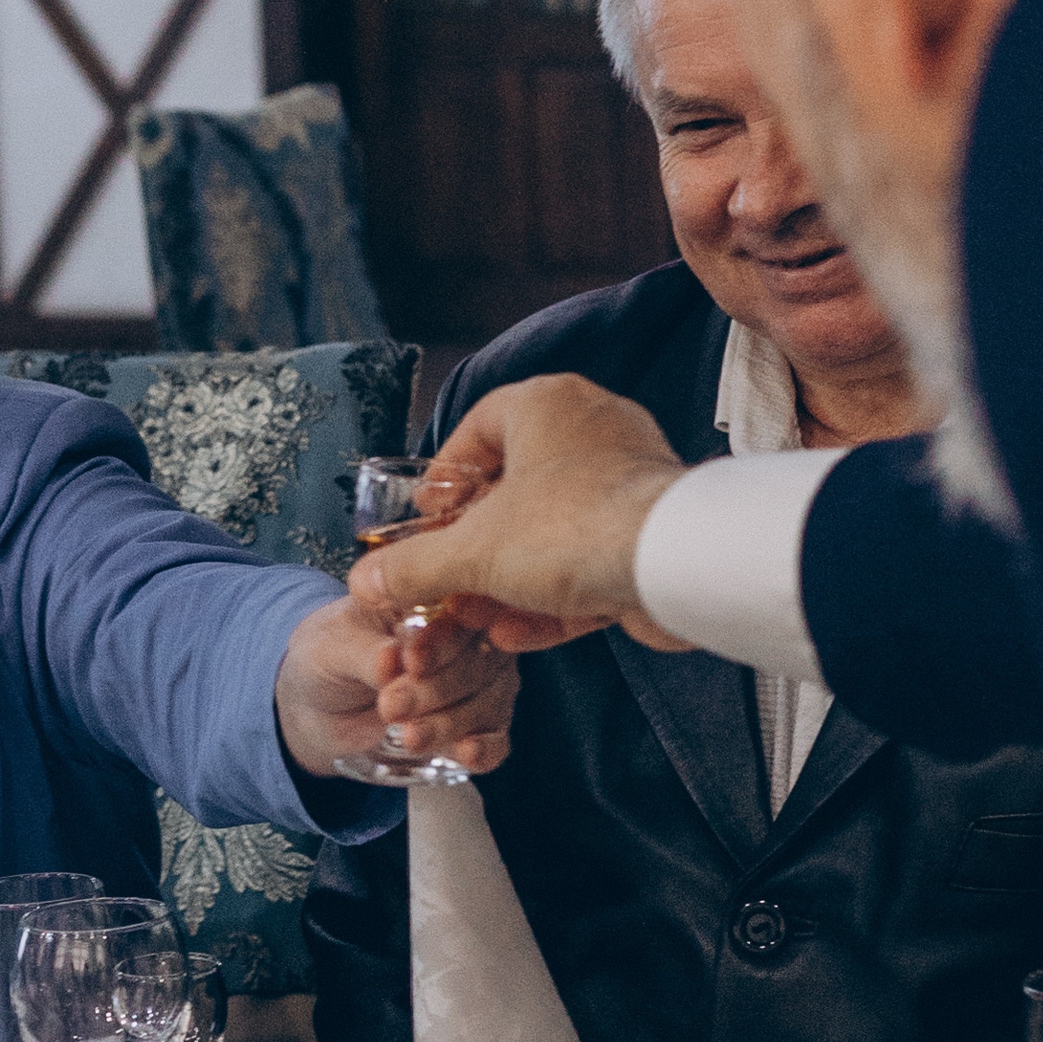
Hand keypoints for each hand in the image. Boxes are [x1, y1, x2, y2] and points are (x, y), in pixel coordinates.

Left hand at [274, 595, 521, 782]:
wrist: (317, 709)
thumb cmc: (328, 658)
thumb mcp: (331, 647)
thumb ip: (364, 652)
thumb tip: (392, 660)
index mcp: (434, 600)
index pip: (459, 613)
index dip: (443, 640)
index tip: (412, 664)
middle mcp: (467, 637)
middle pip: (480, 660)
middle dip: (439, 688)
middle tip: (392, 706)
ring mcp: (477, 682)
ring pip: (490, 700)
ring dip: (452, 722)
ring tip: (411, 737)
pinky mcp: (473, 725)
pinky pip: (495, 738)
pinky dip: (486, 748)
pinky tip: (467, 754)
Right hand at [347, 377, 695, 651]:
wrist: (677, 567)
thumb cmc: (575, 528)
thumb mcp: (471, 552)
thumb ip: (412, 567)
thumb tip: (365, 582)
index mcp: (546, 405)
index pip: (478, 426)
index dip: (444, 478)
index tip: (425, 521)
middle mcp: (591, 432)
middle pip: (512, 489)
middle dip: (473, 548)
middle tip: (443, 583)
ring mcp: (626, 485)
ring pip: (550, 535)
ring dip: (507, 582)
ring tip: (474, 620)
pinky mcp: (650, 538)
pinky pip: (588, 565)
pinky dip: (551, 599)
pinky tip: (516, 636)